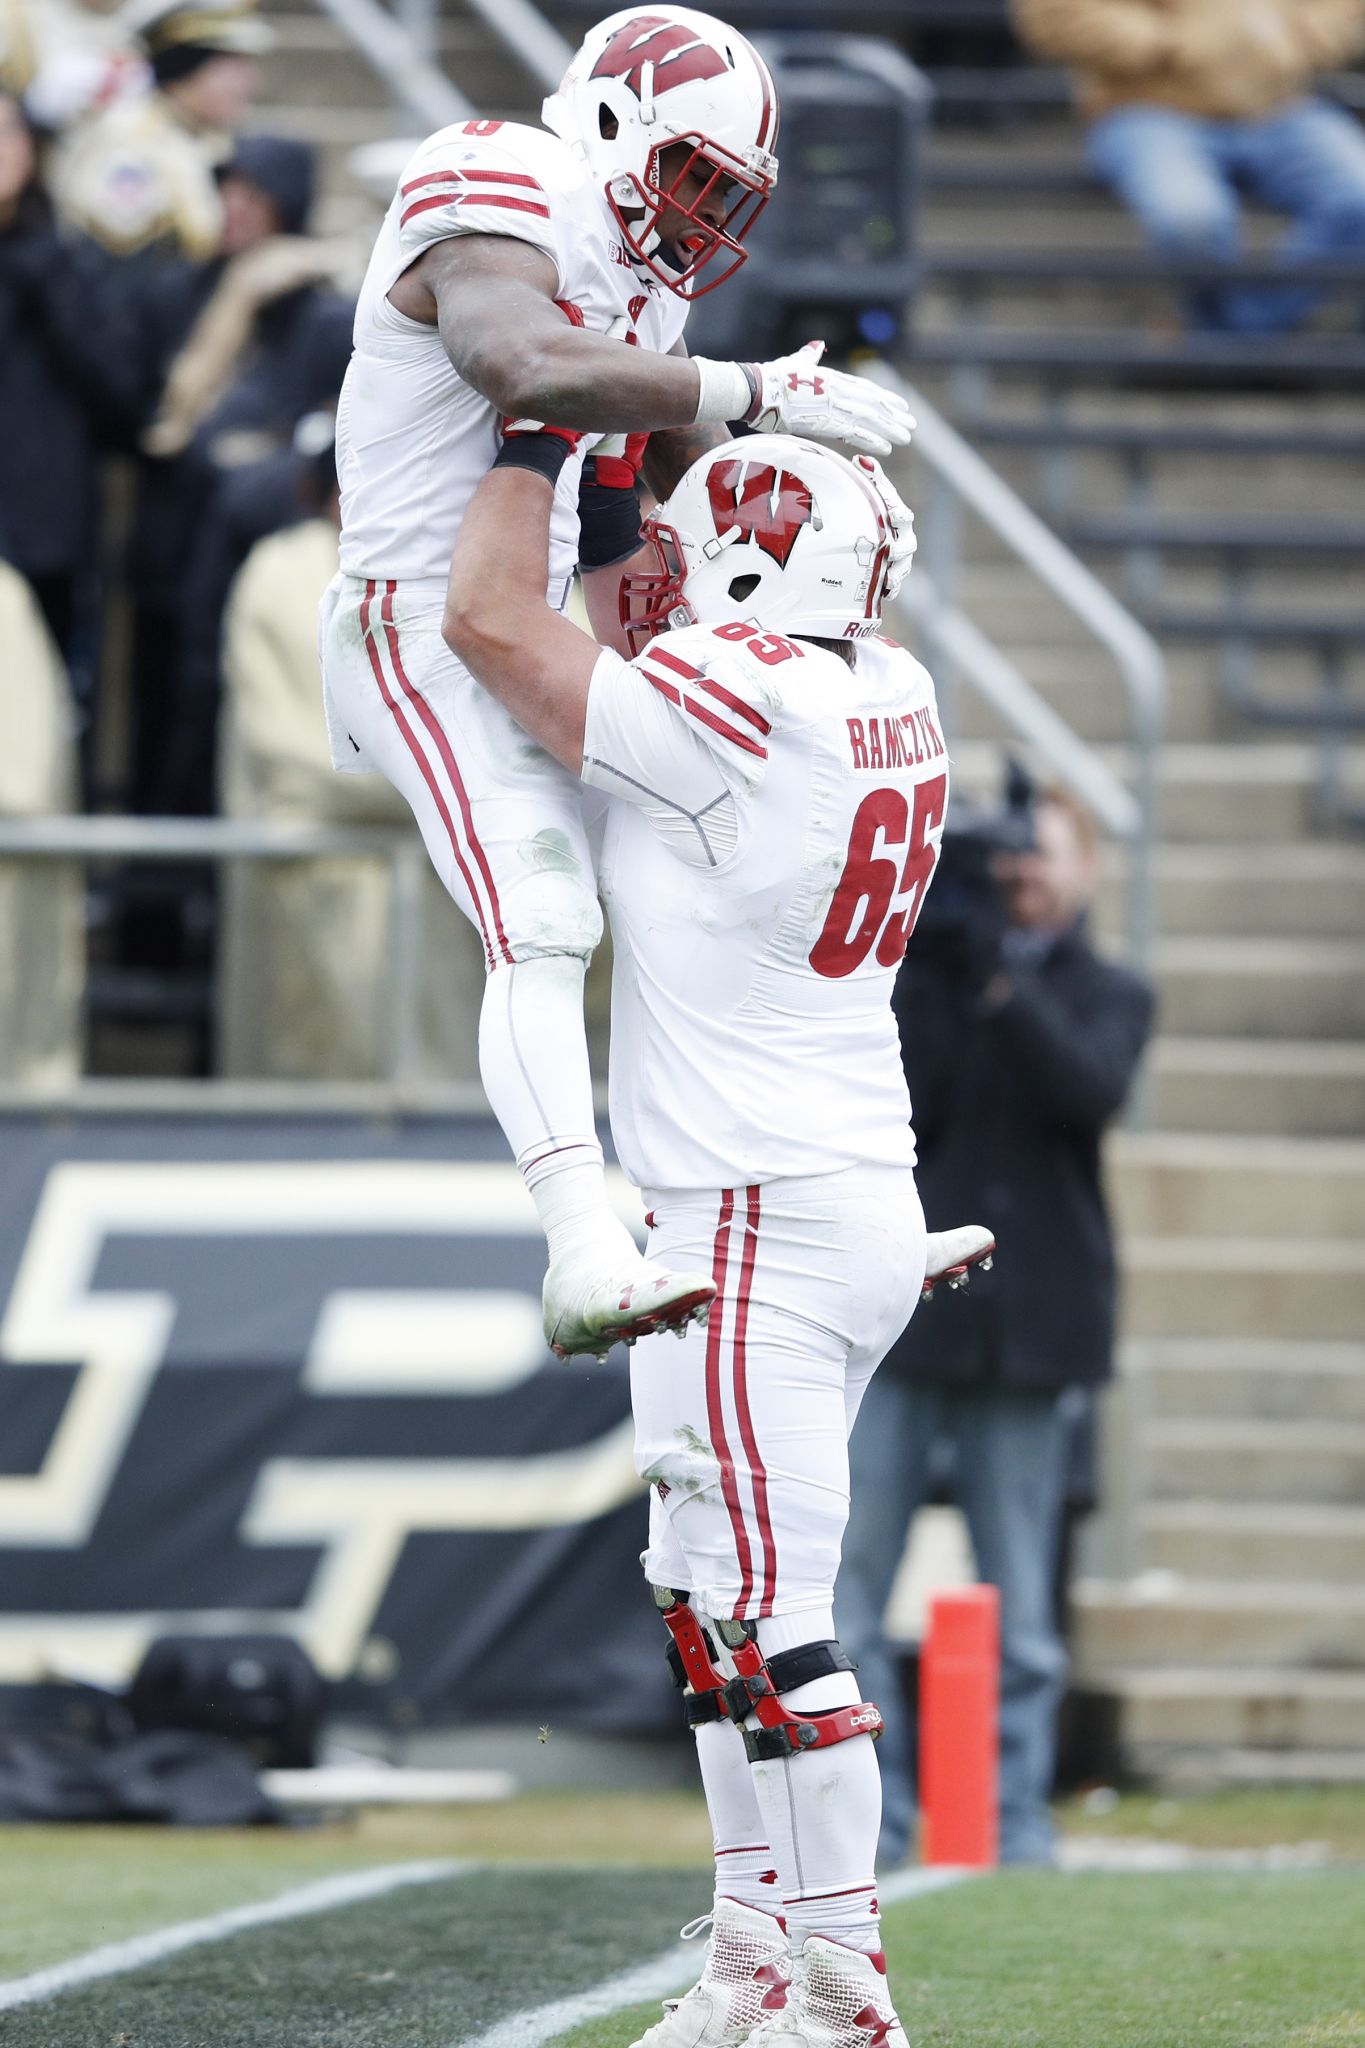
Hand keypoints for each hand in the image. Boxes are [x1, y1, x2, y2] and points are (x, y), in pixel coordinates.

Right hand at [745, 341, 915, 457]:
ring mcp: (833, 405)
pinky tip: (887, 447)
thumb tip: (815, 346)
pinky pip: (854, 432)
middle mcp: (838, 390)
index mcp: (832, 378)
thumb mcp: (795, 363)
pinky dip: (872, 439)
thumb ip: (808, 357)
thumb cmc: (772, 377)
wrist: (758, 388)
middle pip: (872, 403)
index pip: (865, 388)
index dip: (884, 397)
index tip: (900, 405)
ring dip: (889, 428)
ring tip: (906, 437)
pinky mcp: (825, 421)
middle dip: (893, 414)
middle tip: (911, 424)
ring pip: (869, 418)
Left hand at [851, 453, 916, 597]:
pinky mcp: (892, 578)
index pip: (904, 515)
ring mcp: (900, 560)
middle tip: (891, 551)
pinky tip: (886, 594)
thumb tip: (862, 459)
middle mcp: (904, 539)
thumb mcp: (871, 493)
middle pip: (908, 545)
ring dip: (897, 573)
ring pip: (903, 568)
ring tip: (888, 579)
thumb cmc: (872, 511)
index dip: (900, 514)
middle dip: (900, 549)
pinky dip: (892, 590)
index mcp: (899, 518)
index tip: (894, 515)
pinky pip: (896, 587)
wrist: (866, 538)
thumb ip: (871, 478)